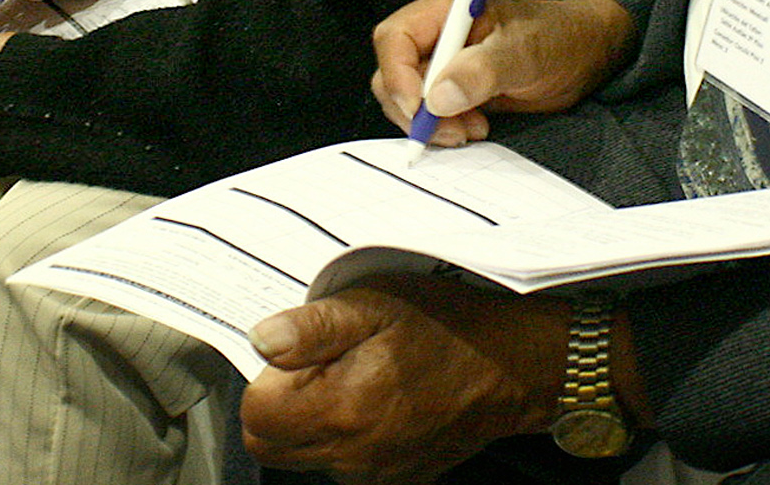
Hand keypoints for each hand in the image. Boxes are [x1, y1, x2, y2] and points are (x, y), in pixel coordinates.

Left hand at [241, 275, 568, 482]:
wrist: (512, 363)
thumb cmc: (446, 324)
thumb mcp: (375, 303)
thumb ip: (312, 327)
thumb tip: (260, 341)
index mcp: (342, 411)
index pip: (256, 414)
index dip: (267, 376)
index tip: (301, 349)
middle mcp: (353, 456)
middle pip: (271, 442)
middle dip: (280, 402)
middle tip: (323, 359)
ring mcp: (374, 473)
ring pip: (304, 454)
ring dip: (312, 418)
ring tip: (355, 373)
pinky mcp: (393, 477)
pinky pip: (342, 462)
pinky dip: (344, 434)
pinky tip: (377, 396)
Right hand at [371, 0, 635, 148]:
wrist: (585, 53)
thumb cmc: (559, 37)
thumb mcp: (525, 51)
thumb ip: (482, 70)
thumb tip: (438, 97)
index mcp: (447, 8)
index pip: (395, 38)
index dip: (398, 75)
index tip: (421, 109)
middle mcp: (438, 32)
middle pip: (394, 72)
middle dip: (415, 108)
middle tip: (452, 131)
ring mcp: (444, 60)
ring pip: (408, 97)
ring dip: (431, 122)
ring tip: (473, 130)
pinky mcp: (454, 86)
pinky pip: (430, 110)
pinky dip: (444, 126)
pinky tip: (476, 128)